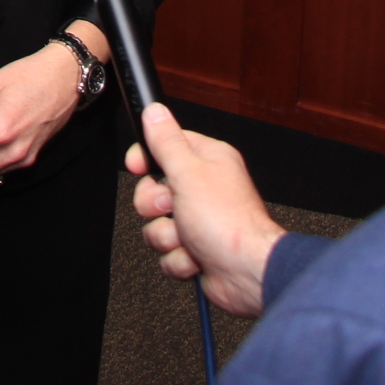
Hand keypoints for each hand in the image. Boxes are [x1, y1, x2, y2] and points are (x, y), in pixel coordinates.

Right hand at [128, 103, 282, 317]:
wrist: (246, 272)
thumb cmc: (229, 223)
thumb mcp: (188, 172)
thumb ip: (167, 142)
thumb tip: (155, 112)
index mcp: (208, 161)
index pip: (165, 146)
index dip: (147, 158)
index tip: (138, 167)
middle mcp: (204, 189)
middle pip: (153, 189)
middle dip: (157, 206)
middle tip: (174, 206)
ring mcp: (199, 221)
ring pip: (157, 224)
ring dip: (168, 236)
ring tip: (190, 237)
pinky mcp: (196, 249)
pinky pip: (167, 252)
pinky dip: (179, 258)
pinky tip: (197, 256)